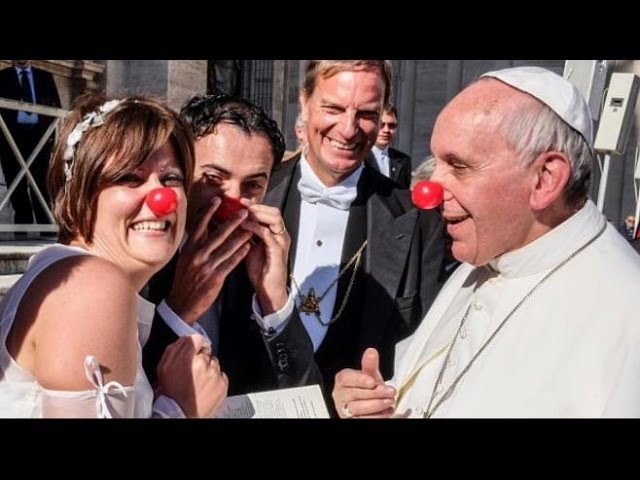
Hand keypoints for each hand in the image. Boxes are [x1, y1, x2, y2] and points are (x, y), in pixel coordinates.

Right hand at [155, 334, 227, 417]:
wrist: (179, 412)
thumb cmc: (170, 393)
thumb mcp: (164, 368)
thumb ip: (174, 349)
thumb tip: (185, 339)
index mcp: (186, 358)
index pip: (196, 339)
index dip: (195, 345)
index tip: (194, 350)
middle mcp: (202, 364)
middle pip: (206, 352)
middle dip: (201, 359)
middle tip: (193, 371)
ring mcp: (214, 374)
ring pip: (214, 363)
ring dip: (208, 369)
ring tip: (199, 381)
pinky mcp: (222, 383)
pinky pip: (221, 375)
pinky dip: (215, 380)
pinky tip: (206, 387)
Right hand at [167, 197, 252, 323]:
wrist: (182, 303)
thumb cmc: (185, 280)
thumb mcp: (185, 259)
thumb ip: (194, 244)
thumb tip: (203, 229)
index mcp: (189, 248)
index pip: (200, 225)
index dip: (209, 211)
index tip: (218, 200)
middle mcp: (197, 255)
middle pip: (218, 233)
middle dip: (233, 221)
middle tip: (244, 212)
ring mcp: (207, 266)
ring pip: (227, 247)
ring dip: (241, 236)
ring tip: (251, 227)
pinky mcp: (215, 277)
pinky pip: (231, 262)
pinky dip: (241, 254)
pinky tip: (248, 247)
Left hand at [240, 200, 289, 314]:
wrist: (268, 289)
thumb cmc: (260, 271)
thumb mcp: (249, 249)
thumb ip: (243, 236)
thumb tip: (229, 224)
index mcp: (274, 234)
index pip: (267, 213)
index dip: (254, 205)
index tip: (239, 201)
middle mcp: (279, 235)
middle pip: (273, 211)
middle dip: (256, 206)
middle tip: (241, 203)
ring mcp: (280, 242)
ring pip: (273, 218)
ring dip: (257, 213)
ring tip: (243, 212)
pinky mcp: (277, 250)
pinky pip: (267, 234)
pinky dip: (256, 227)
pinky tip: (245, 225)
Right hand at [332, 348, 395, 418]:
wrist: (367, 403)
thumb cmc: (365, 388)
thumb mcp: (369, 375)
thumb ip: (369, 365)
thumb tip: (371, 352)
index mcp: (342, 380)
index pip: (346, 378)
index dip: (359, 380)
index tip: (373, 381)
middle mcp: (340, 395)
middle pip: (353, 394)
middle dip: (374, 393)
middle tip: (389, 391)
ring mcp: (345, 410)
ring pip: (357, 408)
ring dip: (376, 405)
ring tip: (389, 401)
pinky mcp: (351, 420)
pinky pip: (362, 419)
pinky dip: (376, 416)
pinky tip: (386, 412)